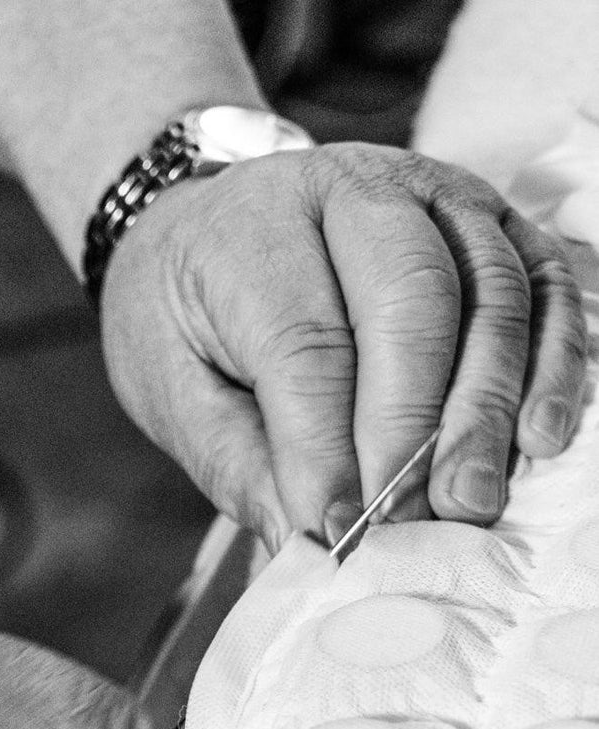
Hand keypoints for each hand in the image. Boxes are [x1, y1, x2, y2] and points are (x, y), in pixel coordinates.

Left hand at [100, 142, 588, 550]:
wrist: (208, 225)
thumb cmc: (187, 315)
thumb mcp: (173, 388)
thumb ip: (237, 463)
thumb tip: (307, 539)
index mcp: (252, 227)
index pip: (304, 343)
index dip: (328, 448)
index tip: (337, 530)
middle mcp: (352, 189)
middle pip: (411, 303)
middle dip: (418, 427)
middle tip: (416, 521)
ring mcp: (435, 194)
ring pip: (491, 292)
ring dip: (490, 407)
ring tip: (474, 500)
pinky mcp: (493, 219)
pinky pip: (544, 283)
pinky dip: (555, 361)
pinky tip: (541, 435)